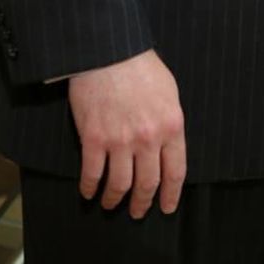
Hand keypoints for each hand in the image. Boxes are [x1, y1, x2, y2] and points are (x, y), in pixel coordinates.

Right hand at [68, 49, 185, 217]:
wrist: (109, 51)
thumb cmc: (141, 66)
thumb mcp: (169, 92)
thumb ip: (170, 122)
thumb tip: (167, 146)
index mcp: (172, 126)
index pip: (175, 172)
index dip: (171, 195)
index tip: (166, 208)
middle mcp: (149, 139)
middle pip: (147, 184)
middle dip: (142, 203)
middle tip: (138, 212)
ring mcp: (120, 141)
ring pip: (120, 184)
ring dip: (115, 199)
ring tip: (111, 204)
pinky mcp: (94, 139)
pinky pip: (92, 174)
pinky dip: (90, 188)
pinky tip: (89, 192)